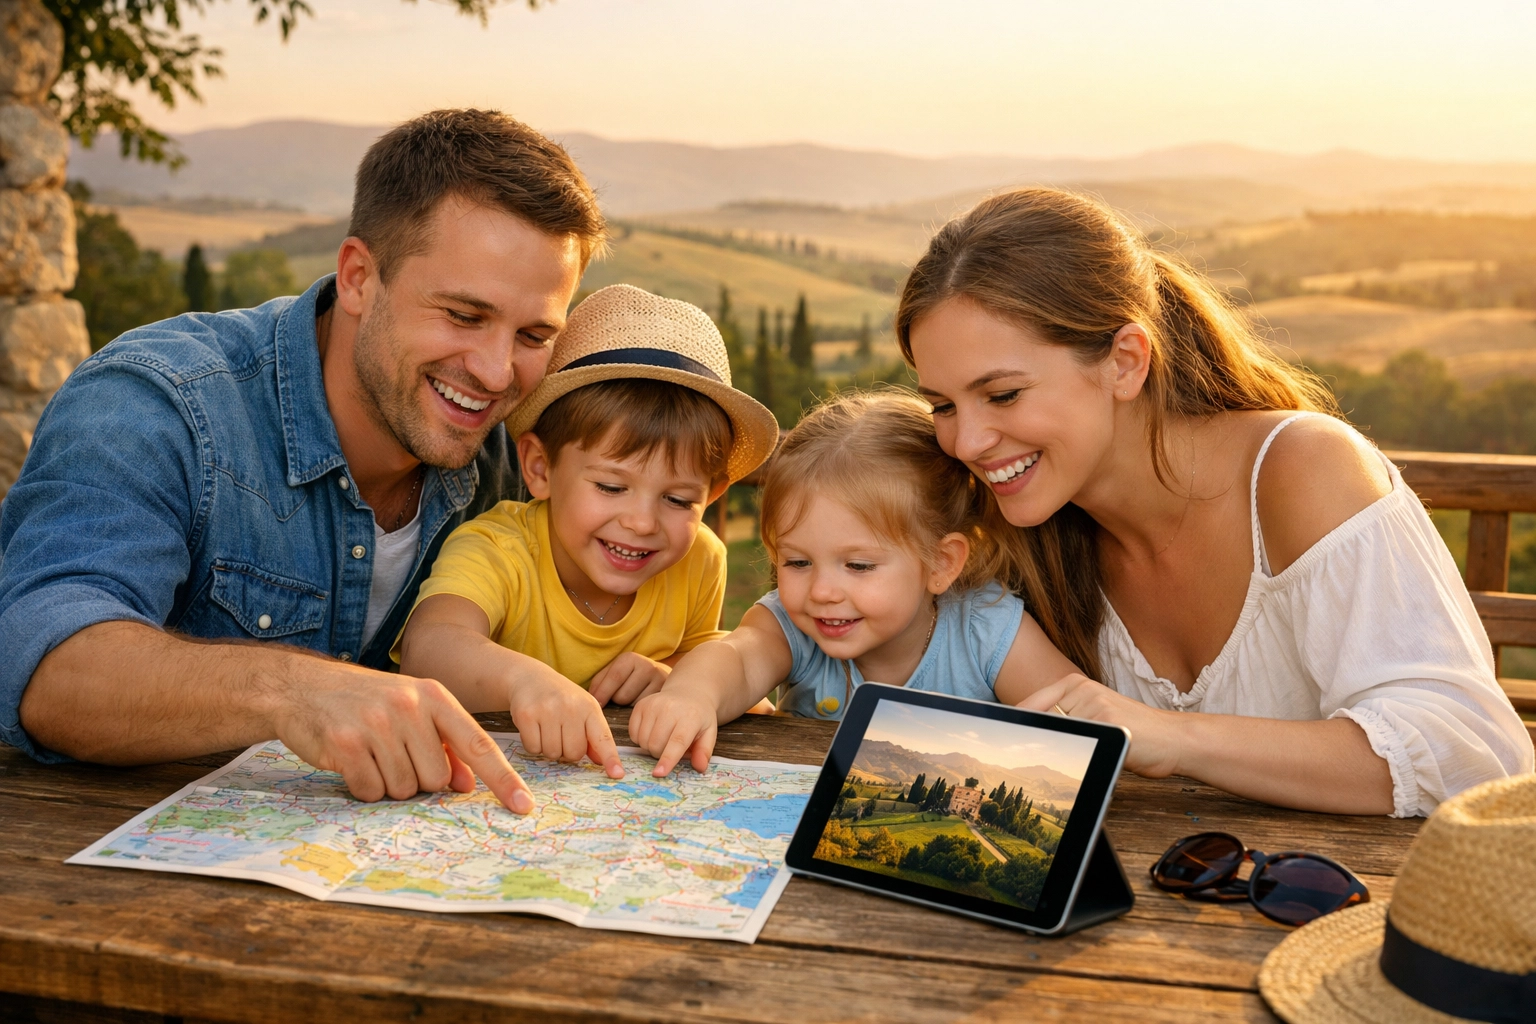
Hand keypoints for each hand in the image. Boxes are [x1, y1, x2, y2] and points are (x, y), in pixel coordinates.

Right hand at [271, 661, 535, 813]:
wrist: (303, 688)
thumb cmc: (367, 702)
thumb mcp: (412, 709)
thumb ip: (443, 743)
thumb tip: (467, 784)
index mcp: (433, 696)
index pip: (478, 744)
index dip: (502, 778)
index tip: (523, 805)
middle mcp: (409, 707)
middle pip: (437, 778)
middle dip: (420, 780)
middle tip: (395, 757)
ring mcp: (376, 725)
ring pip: (405, 788)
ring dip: (390, 784)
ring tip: (372, 755)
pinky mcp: (345, 745)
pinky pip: (371, 791)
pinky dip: (363, 787)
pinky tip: (352, 762)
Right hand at [505, 666, 624, 778]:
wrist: (529, 677)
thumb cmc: (560, 698)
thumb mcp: (582, 710)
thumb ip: (593, 736)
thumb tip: (600, 762)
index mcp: (589, 707)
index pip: (603, 738)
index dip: (610, 758)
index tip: (617, 774)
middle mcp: (571, 707)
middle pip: (574, 754)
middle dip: (566, 751)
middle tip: (560, 734)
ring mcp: (548, 710)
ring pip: (552, 754)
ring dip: (549, 749)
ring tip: (546, 729)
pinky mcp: (526, 714)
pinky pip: (533, 748)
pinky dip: (532, 745)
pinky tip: (534, 729)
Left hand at [587, 652, 670, 705]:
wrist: (660, 675)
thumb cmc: (630, 676)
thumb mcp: (614, 671)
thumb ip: (599, 682)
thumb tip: (592, 699)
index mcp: (630, 658)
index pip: (614, 678)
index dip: (602, 693)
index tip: (596, 706)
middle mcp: (647, 667)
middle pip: (622, 696)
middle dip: (616, 701)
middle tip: (619, 698)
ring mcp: (660, 681)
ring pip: (633, 705)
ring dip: (627, 707)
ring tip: (631, 699)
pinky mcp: (665, 695)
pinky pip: (645, 710)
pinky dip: (639, 710)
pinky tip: (641, 703)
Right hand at [629, 688, 719, 776]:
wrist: (687, 692)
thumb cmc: (698, 717)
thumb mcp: (709, 733)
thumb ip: (704, 751)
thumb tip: (700, 768)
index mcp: (690, 717)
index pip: (677, 741)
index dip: (667, 759)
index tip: (659, 773)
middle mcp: (670, 708)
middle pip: (656, 745)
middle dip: (661, 754)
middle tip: (670, 747)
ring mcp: (653, 705)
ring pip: (643, 741)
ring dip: (650, 747)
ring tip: (663, 737)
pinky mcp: (640, 705)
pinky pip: (633, 734)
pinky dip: (640, 738)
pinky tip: (652, 731)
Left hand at [1016, 673, 1184, 777]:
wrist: (1174, 739)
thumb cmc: (1134, 732)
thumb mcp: (1097, 716)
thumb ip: (1069, 718)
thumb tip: (1033, 729)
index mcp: (1076, 684)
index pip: (1032, 703)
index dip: (1014, 722)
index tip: (997, 736)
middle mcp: (1082, 688)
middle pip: (1038, 715)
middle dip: (1026, 737)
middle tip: (1010, 756)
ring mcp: (1093, 702)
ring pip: (1055, 729)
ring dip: (1051, 749)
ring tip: (1051, 763)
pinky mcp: (1106, 720)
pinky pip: (1078, 740)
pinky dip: (1072, 754)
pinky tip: (1079, 762)